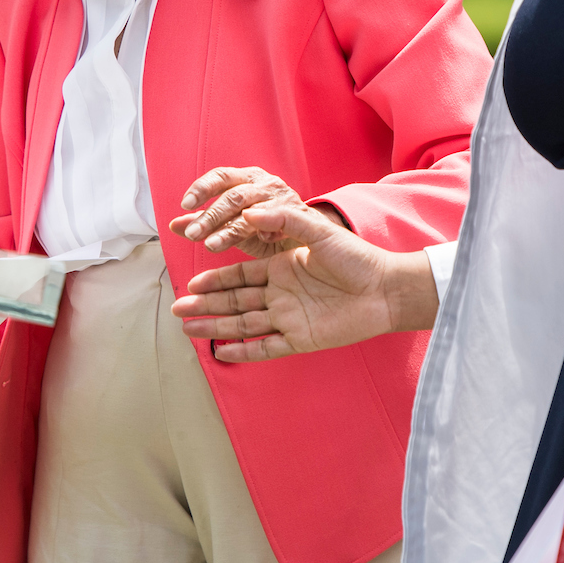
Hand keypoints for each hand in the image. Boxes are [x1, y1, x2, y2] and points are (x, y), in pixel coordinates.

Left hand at [169, 165, 338, 255]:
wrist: (306, 234)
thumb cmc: (264, 225)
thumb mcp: (231, 223)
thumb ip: (203, 222)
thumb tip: (173, 225)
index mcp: (245, 179)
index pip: (220, 176)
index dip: (202, 188)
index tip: (185, 204)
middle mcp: (263, 183)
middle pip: (232, 195)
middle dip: (210, 215)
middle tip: (193, 235)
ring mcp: (282, 196)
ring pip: (251, 208)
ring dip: (230, 228)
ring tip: (213, 245)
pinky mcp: (298, 213)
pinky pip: (280, 220)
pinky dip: (268, 228)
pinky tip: (262, 240)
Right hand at [172, 202, 437, 360]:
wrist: (386, 288)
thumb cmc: (356, 257)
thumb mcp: (318, 233)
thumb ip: (285, 219)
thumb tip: (249, 209)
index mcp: (282, 269)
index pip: (240, 275)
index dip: (215, 280)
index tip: (191, 283)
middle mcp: (281, 294)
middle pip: (235, 301)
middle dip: (206, 305)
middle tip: (177, 309)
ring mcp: (289, 318)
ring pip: (244, 324)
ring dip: (216, 327)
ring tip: (188, 329)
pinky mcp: (302, 338)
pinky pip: (266, 347)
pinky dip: (244, 351)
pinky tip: (221, 353)